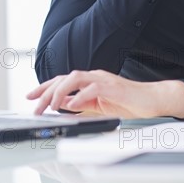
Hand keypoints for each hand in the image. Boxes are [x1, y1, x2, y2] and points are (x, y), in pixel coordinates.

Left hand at [26, 69, 183, 118]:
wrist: (152, 100)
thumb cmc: (129, 103)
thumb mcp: (98, 106)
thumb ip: (80, 103)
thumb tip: (61, 104)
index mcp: (90, 80)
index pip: (62, 80)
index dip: (44, 87)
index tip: (30, 96)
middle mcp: (94, 76)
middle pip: (65, 77)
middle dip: (46, 91)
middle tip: (34, 105)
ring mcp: (104, 79)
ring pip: (75, 77)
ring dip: (59, 91)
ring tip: (50, 105)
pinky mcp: (113, 86)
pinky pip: (93, 88)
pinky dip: (80, 96)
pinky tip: (72, 104)